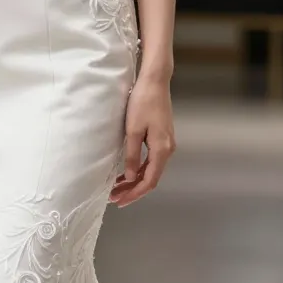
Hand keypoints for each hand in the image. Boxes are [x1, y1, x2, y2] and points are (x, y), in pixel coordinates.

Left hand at [110, 74, 175, 207]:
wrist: (155, 81)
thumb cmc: (142, 102)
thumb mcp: (133, 130)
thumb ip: (132, 155)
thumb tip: (130, 177)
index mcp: (162, 149)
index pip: (149, 180)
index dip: (134, 194)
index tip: (119, 201)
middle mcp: (168, 149)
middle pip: (151, 177)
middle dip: (133, 190)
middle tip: (114, 198)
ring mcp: (166, 143)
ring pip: (151, 169)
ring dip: (134, 180)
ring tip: (116, 188)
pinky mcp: (162, 137)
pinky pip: (151, 160)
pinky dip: (139, 168)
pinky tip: (126, 172)